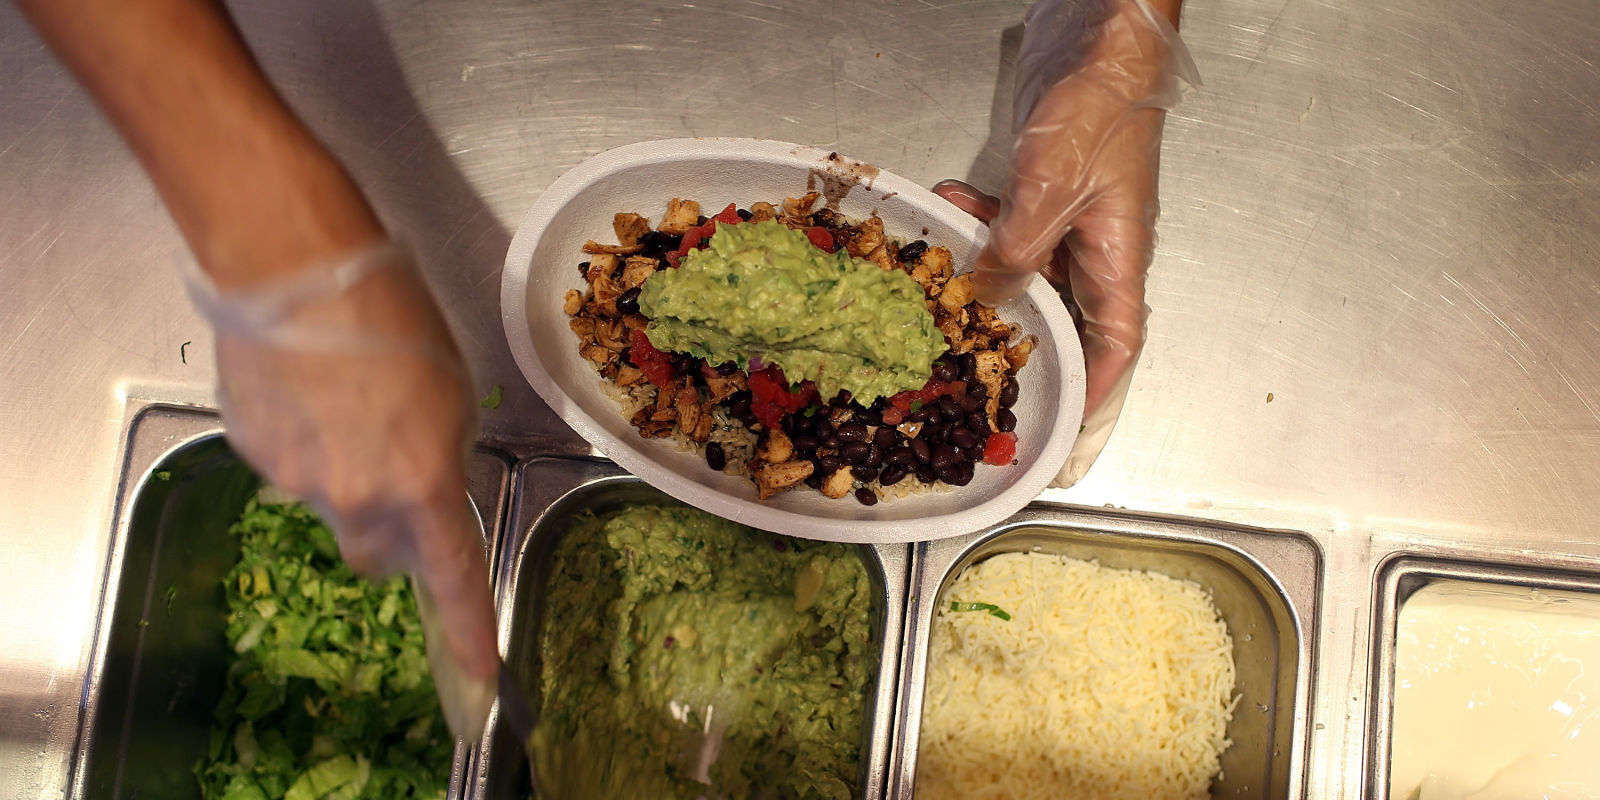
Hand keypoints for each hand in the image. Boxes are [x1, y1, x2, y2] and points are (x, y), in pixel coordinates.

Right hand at [193, 242, 498, 726]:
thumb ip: (442, 457)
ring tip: (344, 400)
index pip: (452, 576)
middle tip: (394, 466)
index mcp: (422, 480)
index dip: (469, 628)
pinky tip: (307, 390)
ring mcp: (298, 478)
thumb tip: (427, 486)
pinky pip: (289, 468)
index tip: (478, 672)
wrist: (295, 266)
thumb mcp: (452, 389)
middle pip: (375, 551)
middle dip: (389, 528)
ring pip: (329, 505)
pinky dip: (303, 444)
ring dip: (343, 475)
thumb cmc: (392, 311)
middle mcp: (357, 494)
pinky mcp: (253, 452)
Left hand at [936, 0, 1196, 483]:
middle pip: (1061, 317)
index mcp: (1119, 257)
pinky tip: (947, 206)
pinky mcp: (1041, 188)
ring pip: (1021, 271)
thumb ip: (1019, 248)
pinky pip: (1004, 225)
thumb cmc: (1103, 101)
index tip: (1060, 431)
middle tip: (967, 371)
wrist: (1101, 31)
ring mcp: (1067, 216)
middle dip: (1014, 343)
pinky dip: (974, 223)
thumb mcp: (1053, 185)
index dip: (1092, 393)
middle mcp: (1096, 247)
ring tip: (940, 276)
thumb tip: (990, 300)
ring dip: (979, 276)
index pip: (1116, 345)